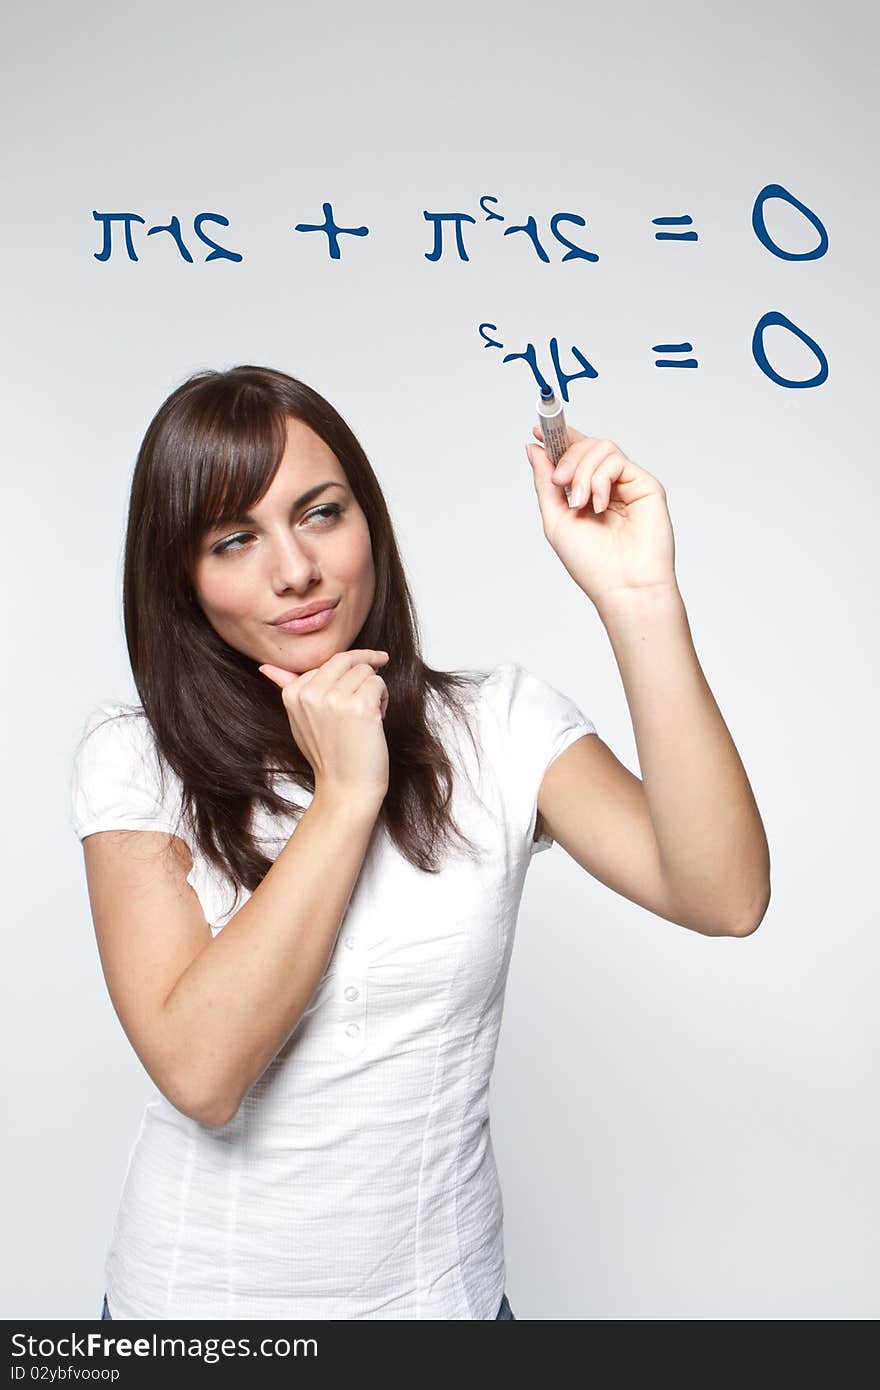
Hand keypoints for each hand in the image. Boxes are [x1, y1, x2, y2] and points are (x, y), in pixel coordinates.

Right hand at [257, 649, 390, 803]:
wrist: (346, 788)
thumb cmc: (327, 755)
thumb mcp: (299, 720)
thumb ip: (287, 688)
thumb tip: (265, 667)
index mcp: (293, 693)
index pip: (327, 662)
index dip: (344, 675)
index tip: (348, 695)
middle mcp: (311, 694)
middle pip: (347, 660)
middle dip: (364, 669)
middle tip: (370, 689)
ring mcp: (335, 699)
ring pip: (366, 671)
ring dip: (374, 689)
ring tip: (367, 714)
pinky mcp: (360, 706)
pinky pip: (378, 683)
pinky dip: (383, 699)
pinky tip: (376, 719)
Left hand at [526, 424, 677, 610]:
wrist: (623, 586)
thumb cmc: (592, 564)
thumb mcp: (555, 519)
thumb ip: (545, 483)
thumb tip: (534, 448)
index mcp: (585, 493)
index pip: (574, 455)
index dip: (558, 439)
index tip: (538, 430)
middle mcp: (607, 486)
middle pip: (585, 445)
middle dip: (567, 458)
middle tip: (560, 481)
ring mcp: (627, 484)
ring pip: (600, 447)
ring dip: (583, 471)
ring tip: (580, 502)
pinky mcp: (645, 485)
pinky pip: (616, 460)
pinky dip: (600, 479)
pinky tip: (598, 504)